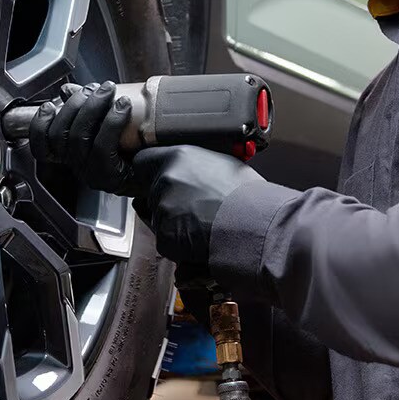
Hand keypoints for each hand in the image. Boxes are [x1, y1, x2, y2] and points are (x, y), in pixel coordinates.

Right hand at [28, 82, 135, 193]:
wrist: (165, 171)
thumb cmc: (137, 147)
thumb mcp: (107, 122)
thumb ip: (85, 108)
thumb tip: (67, 90)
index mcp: (73, 154)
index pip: (42, 146)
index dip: (39, 125)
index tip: (49, 105)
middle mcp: (78, 166)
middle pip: (59, 136)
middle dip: (75, 104)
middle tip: (96, 88)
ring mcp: (91, 173)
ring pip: (78, 138)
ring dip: (94, 107)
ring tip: (110, 91)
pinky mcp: (109, 177)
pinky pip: (102, 146)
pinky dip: (111, 121)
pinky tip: (122, 106)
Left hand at [131, 145, 263, 264]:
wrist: (256, 224)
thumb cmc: (248, 196)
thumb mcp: (222, 162)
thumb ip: (195, 165)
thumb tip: (190, 170)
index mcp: (177, 158)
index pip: (142, 161)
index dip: (149, 172)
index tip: (152, 178)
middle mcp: (165, 181)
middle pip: (151, 192)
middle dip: (166, 200)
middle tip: (192, 207)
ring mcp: (162, 210)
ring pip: (159, 216)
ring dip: (173, 221)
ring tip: (202, 223)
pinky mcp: (164, 237)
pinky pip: (166, 239)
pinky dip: (179, 242)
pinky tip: (200, 237)